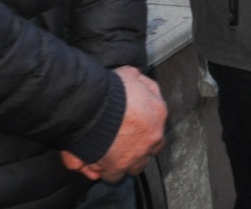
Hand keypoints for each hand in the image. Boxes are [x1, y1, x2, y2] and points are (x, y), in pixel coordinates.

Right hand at [60, 66, 166, 180]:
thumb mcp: (130, 74)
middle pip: (149, 151)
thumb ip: (140, 83)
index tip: (134, 129)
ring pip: (134, 167)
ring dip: (124, 163)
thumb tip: (139, 85)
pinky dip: (105, 172)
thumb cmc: (110, 90)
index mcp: (158, 113)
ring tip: (110, 156)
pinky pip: (113, 176)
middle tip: (122, 144)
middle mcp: (152, 137)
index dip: (145, 131)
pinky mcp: (117, 168)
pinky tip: (97, 165)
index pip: (158, 127)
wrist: (92, 106)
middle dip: (137, 150)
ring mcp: (136, 155)